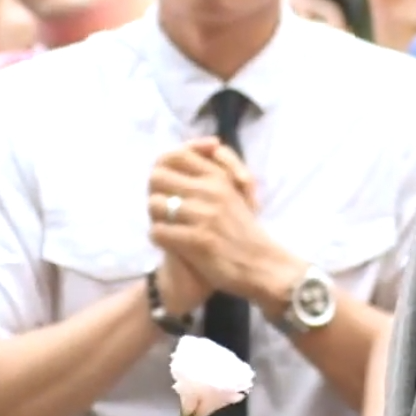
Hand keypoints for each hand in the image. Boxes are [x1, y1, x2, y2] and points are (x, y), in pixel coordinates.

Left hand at [149, 143, 299, 310]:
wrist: (262, 265)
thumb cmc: (244, 229)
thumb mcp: (235, 192)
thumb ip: (218, 170)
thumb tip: (202, 149)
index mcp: (219, 177)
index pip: (177, 156)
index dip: (164, 167)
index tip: (169, 184)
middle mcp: (211, 191)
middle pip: (157, 177)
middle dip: (157, 192)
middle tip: (165, 209)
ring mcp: (204, 216)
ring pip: (154, 204)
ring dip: (157, 216)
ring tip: (168, 226)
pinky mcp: (197, 241)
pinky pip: (158, 231)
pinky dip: (160, 238)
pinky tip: (171, 242)